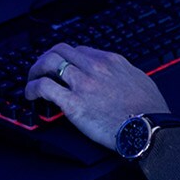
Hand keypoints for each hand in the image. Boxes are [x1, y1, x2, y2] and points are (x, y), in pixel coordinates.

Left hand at [24, 43, 170, 149]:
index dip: (67, 57)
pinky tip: (30, 95)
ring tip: (31, 80)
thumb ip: (124, 73)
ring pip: (48, 63)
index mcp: (110, 61)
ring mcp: (82, 84)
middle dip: (46, 58)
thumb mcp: (140, 80)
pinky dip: (32, 88)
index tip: (62, 66)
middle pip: (60, 51)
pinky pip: (44, 87)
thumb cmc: (150, 110)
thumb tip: (119, 74)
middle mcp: (94, 67)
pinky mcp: (73, 103)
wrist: (149, 128)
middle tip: (41, 69)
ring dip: (35, 71)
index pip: (80, 50)